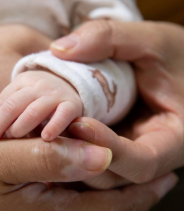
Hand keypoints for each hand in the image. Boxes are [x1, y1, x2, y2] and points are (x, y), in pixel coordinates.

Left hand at [0, 70, 81, 140]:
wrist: (72, 88)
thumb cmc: (41, 101)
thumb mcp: (24, 99)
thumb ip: (10, 111)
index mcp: (23, 81)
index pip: (4, 101)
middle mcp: (38, 84)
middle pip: (13, 104)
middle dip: (2, 124)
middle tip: (1, 140)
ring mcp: (55, 93)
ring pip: (33, 111)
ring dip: (21, 127)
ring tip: (17, 139)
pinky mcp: (72, 104)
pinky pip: (62, 115)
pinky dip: (54, 126)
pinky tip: (45, 138)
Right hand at [0, 136, 176, 210]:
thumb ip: (48, 158)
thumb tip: (98, 155)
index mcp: (50, 207)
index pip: (110, 205)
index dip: (140, 189)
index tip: (166, 173)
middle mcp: (50, 207)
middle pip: (106, 202)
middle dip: (136, 186)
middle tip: (162, 169)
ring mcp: (39, 199)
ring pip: (89, 192)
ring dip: (113, 178)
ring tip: (135, 161)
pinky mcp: (28, 187)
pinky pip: (67, 181)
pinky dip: (86, 169)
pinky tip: (90, 155)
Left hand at [50, 20, 183, 188]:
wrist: (176, 64)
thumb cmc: (172, 54)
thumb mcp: (149, 40)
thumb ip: (109, 38)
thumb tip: (59, 49)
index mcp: (174, 137)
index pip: (143, 162)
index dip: (110, 149)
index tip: (79, 123)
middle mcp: (151, 153)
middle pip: (113, 176)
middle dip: (79, 157)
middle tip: (50, 131)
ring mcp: (130, 152)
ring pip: (96, 172)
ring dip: (67, 157)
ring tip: (43, 132)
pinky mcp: (113, 145)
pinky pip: (88, 157)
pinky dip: (68, 149)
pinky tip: (48, 131)